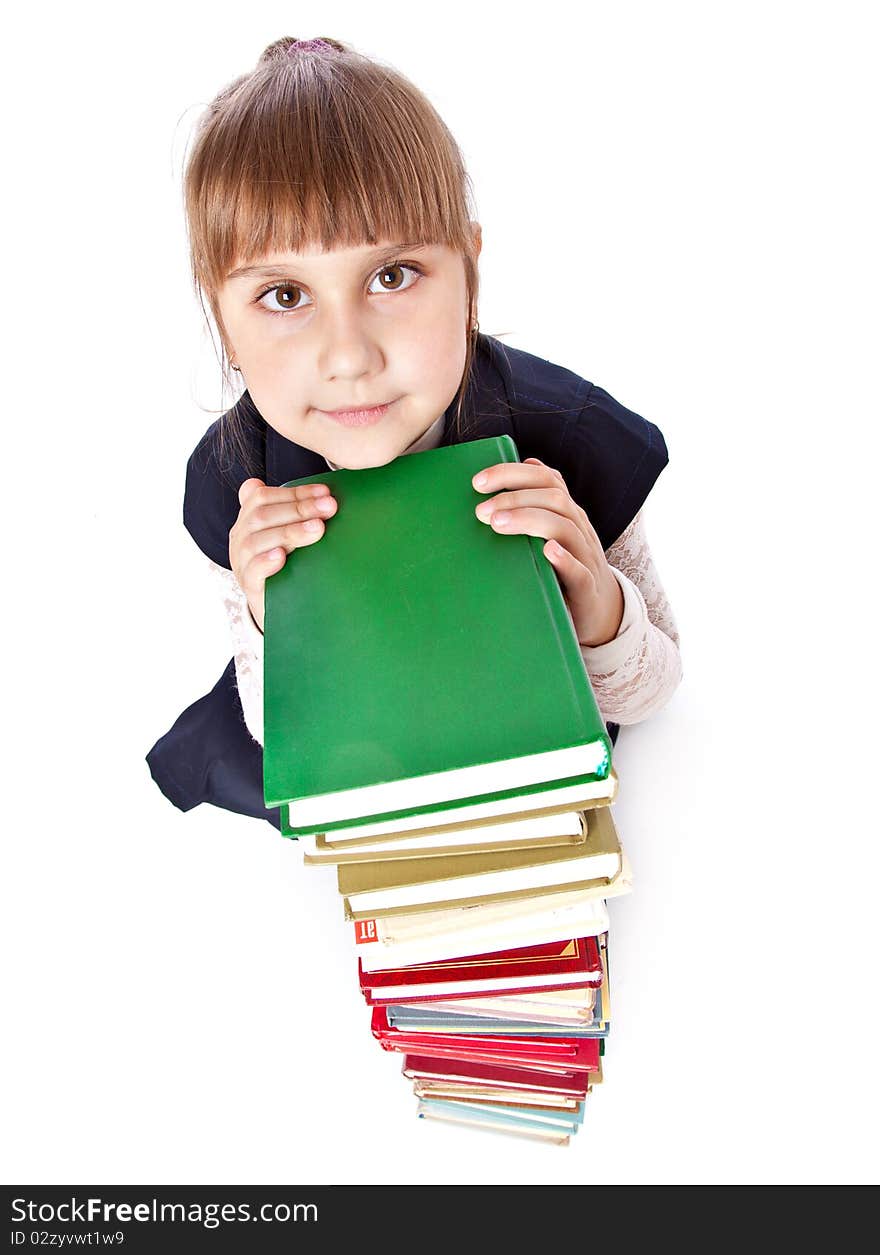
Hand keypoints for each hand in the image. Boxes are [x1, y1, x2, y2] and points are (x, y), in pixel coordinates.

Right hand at [229, 478, 336, 631]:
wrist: (282, 607)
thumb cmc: (289, 565)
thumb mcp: (290, 535)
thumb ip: (296, 512)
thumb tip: (323, 492)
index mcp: (248, 520)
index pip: (264, 497)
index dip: (295, 492)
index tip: (325, 493)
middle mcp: (240, 538)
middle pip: (261, 515)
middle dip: (299, 509)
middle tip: (329, 507)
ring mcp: (242, 563)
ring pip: (256, 541)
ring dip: (289, 532)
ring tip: (317, 529)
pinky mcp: (249, 586)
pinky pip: (252, 571)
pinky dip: (266, 562)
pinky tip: (282, 556)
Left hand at [472, 457, 623, 646]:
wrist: (600, 610)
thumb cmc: (568, 567)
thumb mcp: (555, 531)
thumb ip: (540, 503)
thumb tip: (527, 462)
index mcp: (568, 513)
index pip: (546, 479)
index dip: (513, 473)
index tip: (478, 482)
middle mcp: (579, 529)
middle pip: (554, 498)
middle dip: (514, 498)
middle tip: (481, 510)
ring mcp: (586, 558)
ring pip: (566, 528)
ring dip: (529, 520)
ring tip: (498, 523)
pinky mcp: (587, 589)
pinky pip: (580, 572)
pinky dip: (565, 560)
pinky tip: (548, 551)